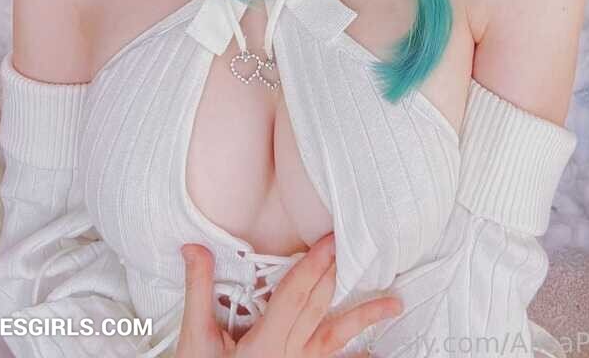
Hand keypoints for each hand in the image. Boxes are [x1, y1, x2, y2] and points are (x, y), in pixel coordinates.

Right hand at [175, 232, 403, 356]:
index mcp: (266, 345)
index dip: (314, 265)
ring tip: (394, 305)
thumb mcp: (195, 337)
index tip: (331, 241)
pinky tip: (374, 354)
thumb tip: (195, 248)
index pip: (296, 295)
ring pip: (336, 339)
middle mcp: (288, 357)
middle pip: (319, 308)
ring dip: (365, 319)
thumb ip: (200, 289)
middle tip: (353, 246)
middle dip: (335, 275)